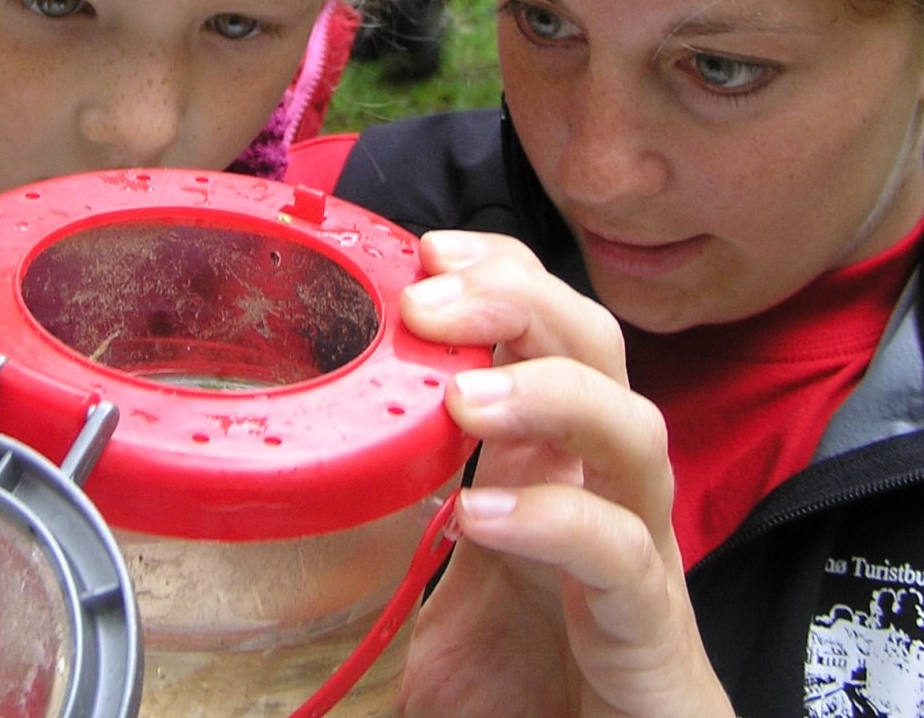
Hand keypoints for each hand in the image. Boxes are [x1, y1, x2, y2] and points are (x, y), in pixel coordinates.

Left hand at [393, 231, 733, 717]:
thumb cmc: (525, 685)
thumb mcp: (436, 587)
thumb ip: (384, 530)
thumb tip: (276, 497)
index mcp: (551, 463)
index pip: (546, 327)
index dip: (500, 271)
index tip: (427, 249)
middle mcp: (602, 486)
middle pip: (596, 347)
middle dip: (518, 300)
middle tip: (432, 297)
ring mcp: (636, 551)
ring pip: (631, 429)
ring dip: (548, 391)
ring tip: (464, 394)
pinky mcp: (647, 626)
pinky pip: (619, 552)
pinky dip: (552, 520)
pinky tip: (482, 515)